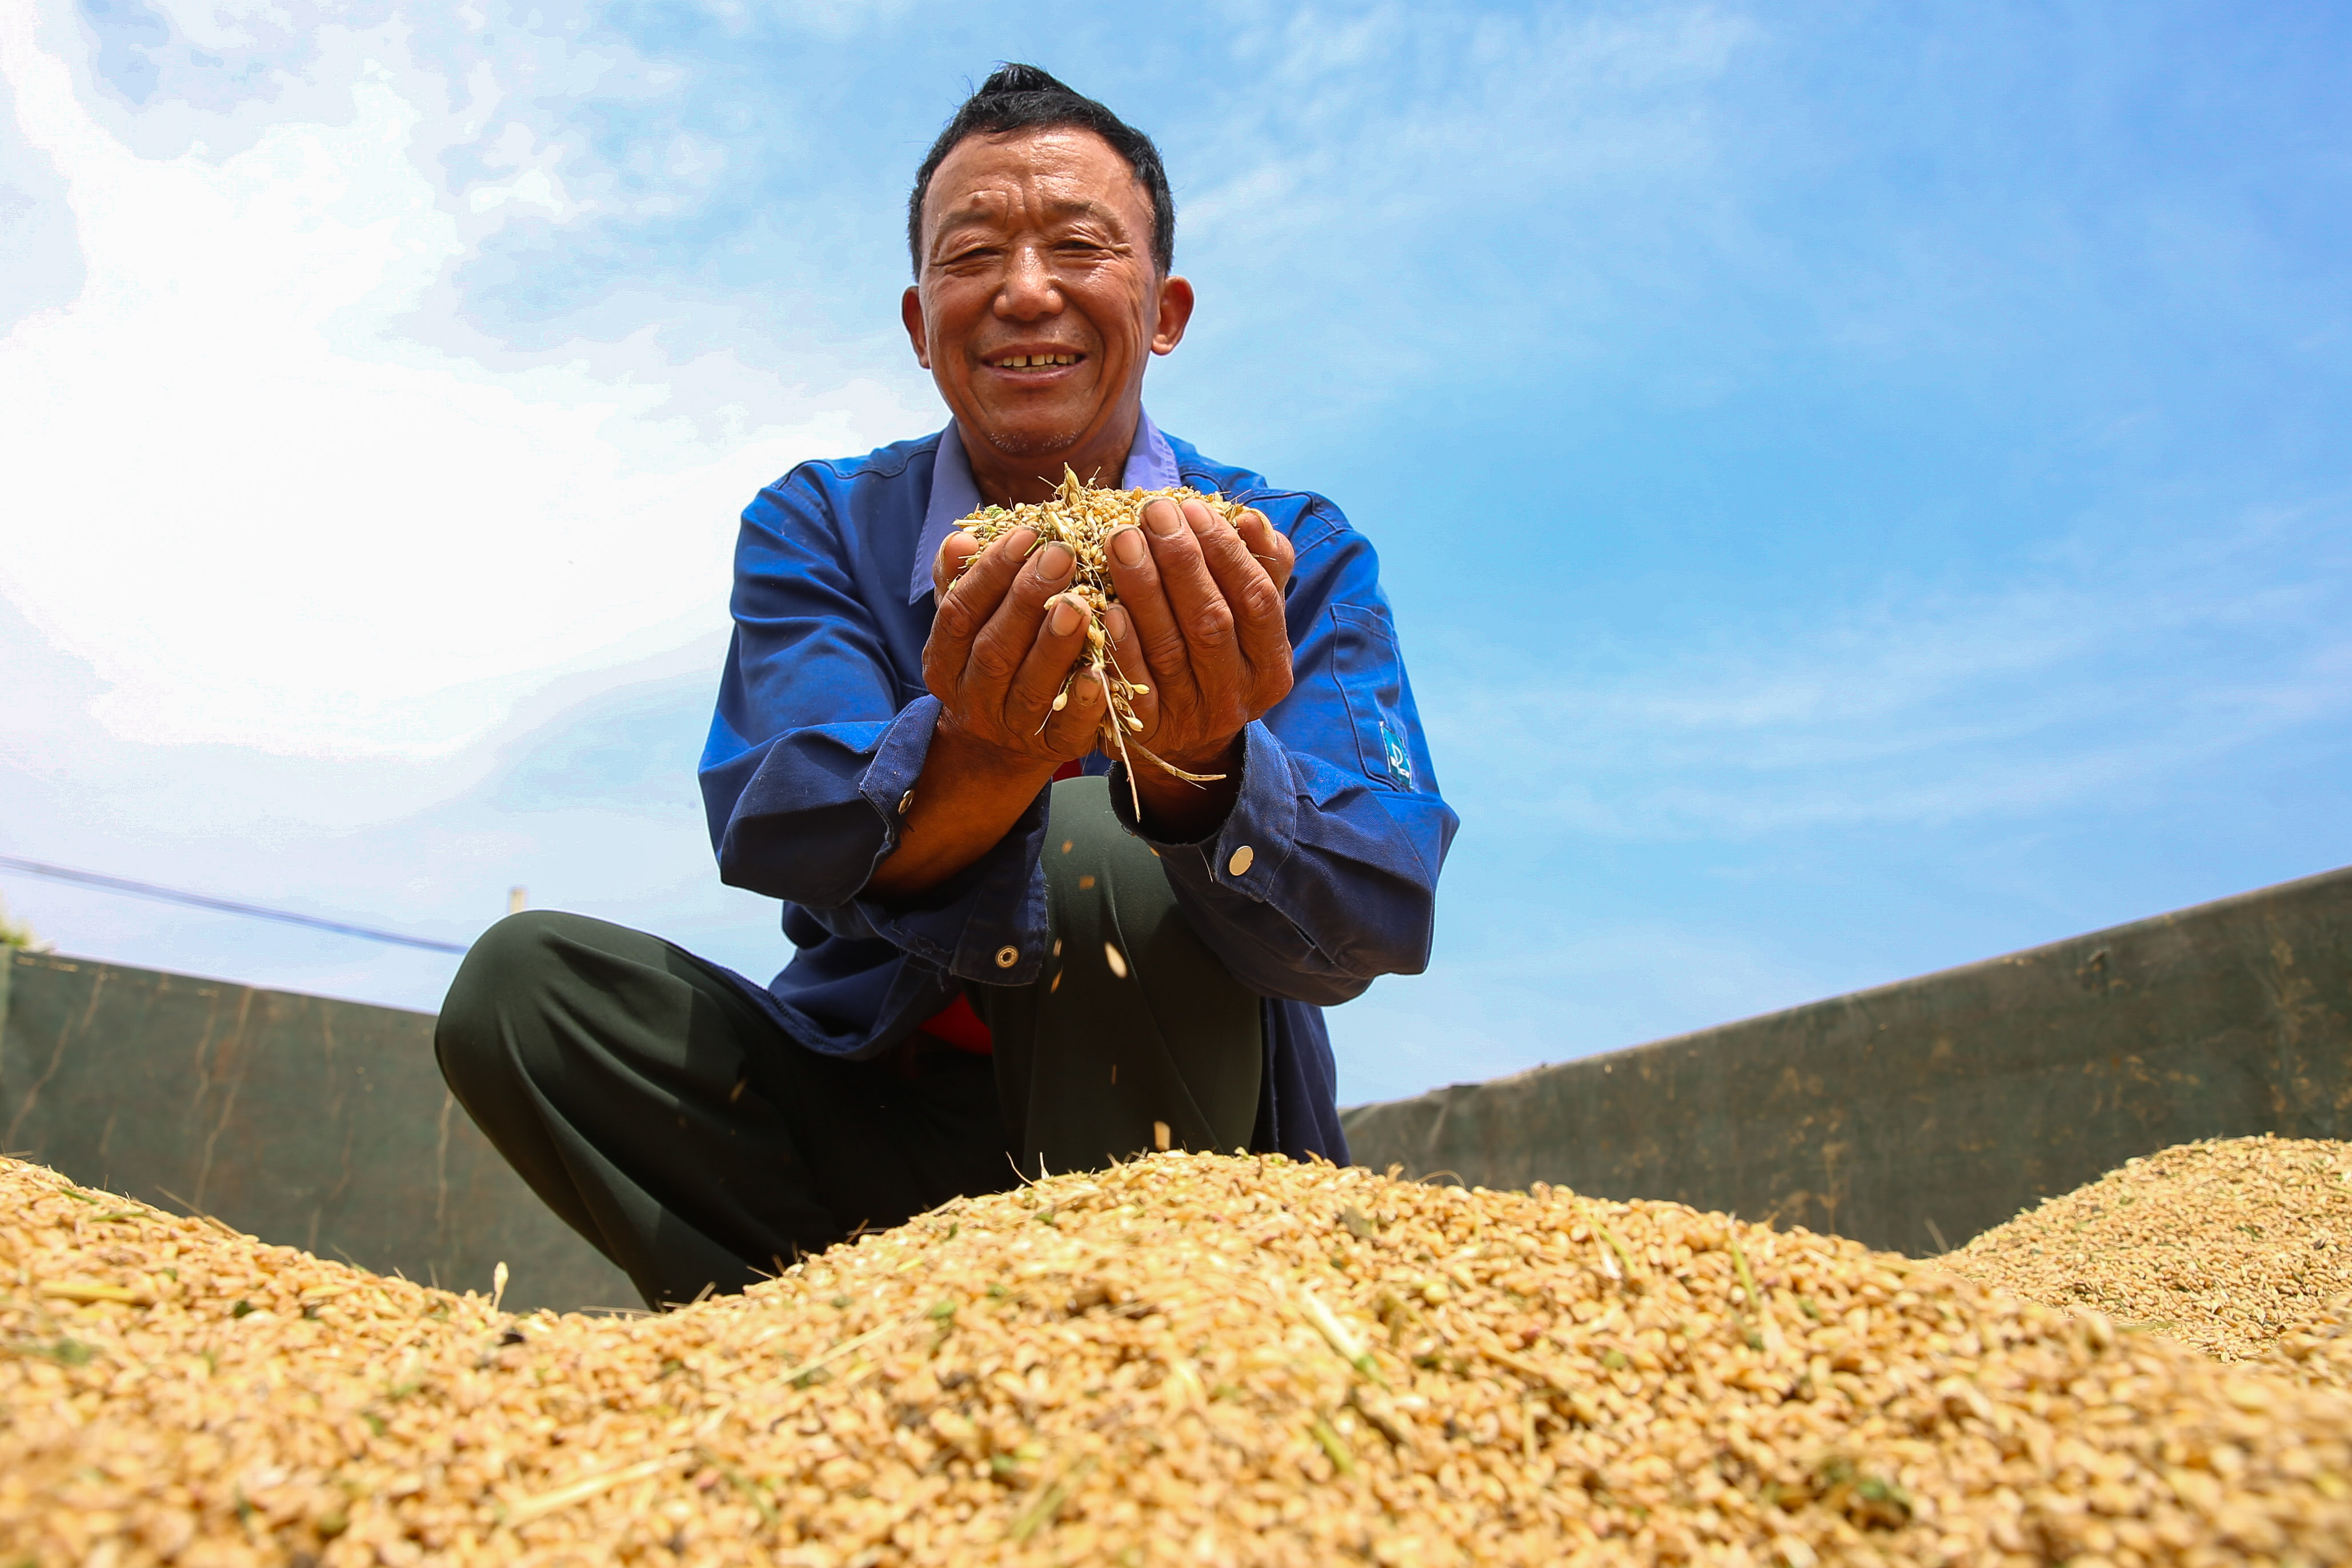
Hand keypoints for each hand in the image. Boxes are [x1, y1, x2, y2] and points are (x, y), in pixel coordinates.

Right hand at [922, 524, 1105, 772]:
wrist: (1002, 744)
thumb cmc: (992, 657)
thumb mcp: (968, 622)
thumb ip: (961, 581)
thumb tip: (959, 541)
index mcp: (946, 661)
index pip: (960, 614)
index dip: (989, 574)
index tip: (1026, 534)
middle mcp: (974, 698)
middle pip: (994, 650)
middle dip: (1027, 600)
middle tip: (1062, 555)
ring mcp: (1014, 728)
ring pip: (1031, 688)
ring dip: (1055, 646)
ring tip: (1080, 604)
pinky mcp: (1056, 748)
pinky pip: (1068, 729)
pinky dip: (1083, 701)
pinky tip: (1100, 671)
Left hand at [1102, 496, 1295, 773]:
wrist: (1184, 740)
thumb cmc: (1216, 654)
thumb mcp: (1248, 618)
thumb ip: (1259, 569)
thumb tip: (1252, 521)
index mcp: (1271, 664)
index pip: (1257, 600)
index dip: (1226, 552)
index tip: (1192, 507)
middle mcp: (1237, 695)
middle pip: (1212, 622)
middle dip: (1181, 561)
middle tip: (1150, 513)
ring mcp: (1193, 717)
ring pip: (1170, 649)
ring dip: (1144, 589)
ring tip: (1121, 539)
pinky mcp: (1149, 733)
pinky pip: (1134, 688)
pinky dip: (1122, 646)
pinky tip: (1104, 607)